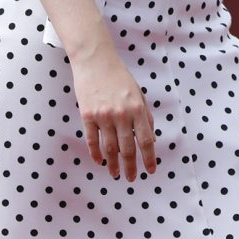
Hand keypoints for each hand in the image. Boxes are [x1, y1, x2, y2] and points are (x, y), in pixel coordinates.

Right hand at [70, 41, 155, 181]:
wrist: (95, 59)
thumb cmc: (118, 75)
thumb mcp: (138, 93)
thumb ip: (145, 115)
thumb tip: (150, 139)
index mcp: (137, 109)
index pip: (146, 140)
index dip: (149, 158)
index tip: (150, 171)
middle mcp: (121, 114)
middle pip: (127, 149)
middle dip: (130, 167)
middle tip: (131, 178)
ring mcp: (103, 116)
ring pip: (110, 148)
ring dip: (113, 165)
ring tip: (115, 174)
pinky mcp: (87, 115)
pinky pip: (92, 140)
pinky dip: (96, 153)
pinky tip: (99, 161)